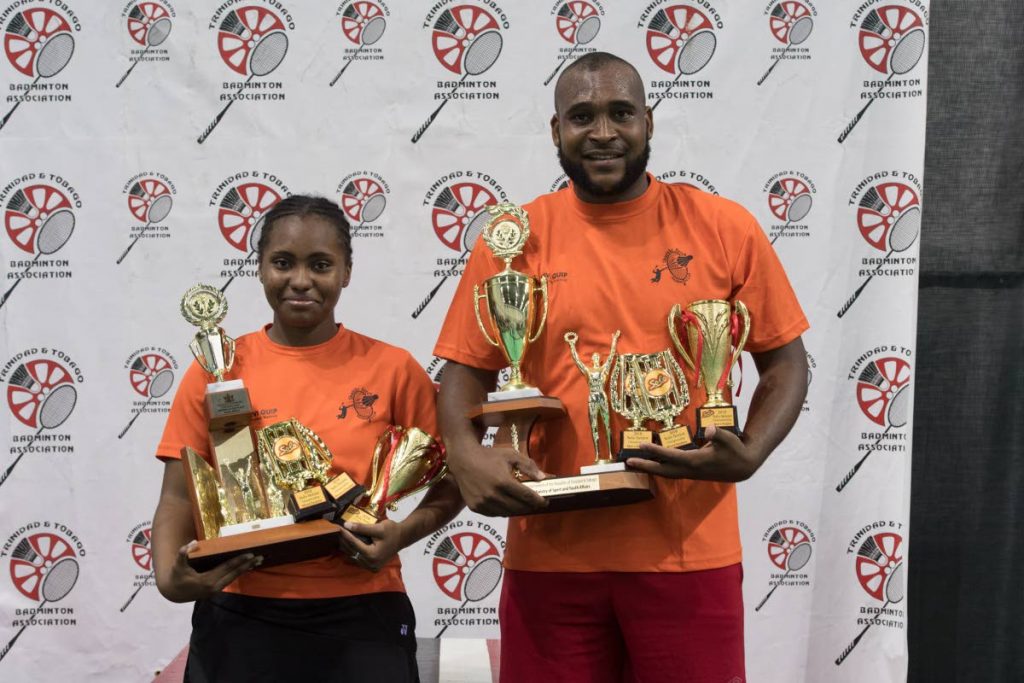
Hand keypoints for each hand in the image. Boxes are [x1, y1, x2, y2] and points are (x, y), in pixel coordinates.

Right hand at [156, 541, 260, 602]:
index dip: (238, 561)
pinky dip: (239, 573)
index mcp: (207, 580)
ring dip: (245, 569)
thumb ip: (183, 554)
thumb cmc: (176, 577)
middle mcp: (214, 587)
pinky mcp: (216, 590)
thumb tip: (192, 543)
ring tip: (257, 561)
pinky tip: (246, 568)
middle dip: (247, 565)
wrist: (174, 594)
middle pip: (234, 573)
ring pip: (234, 578)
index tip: (250, 554)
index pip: (226, 568)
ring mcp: (216, 590)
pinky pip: (230, 580)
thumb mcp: (178, 566)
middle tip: (261, 557)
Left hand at [337, 519, 403, 571]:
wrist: (403, 537)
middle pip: (352, 551)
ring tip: (340, 537)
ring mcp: (371, 567)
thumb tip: (346, 525)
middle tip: (337, 531)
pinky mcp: (372, 566)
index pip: (354, 544)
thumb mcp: (378, 527)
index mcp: (372, 555)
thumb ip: (362, 528)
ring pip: (353, 556)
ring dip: (347, 547)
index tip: (338, 527)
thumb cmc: (392, 531)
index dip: (346, 535)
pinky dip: (353, 551)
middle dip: (344, 540)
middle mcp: (370, 563)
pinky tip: (348, 544)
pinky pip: (358, 559)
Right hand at [447, 441, 549, 516]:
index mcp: (503, 482)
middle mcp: (493, 495)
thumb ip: (528, 466)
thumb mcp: (511, 455)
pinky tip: (508, 505)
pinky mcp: (475, 507)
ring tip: (523, 505)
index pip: (526, 496)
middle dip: (530, 506)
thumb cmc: (489, 456)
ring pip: (507, 513)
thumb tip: (543, 478)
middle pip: (518, 507)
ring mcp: (483, 503)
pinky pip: (494, 514)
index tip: (545, 501)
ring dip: (517, 510)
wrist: (463, 459)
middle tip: (536, 504)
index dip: (538, 500)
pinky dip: (503, 511)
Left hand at [626, 425, 761, 481]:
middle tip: (628, 462)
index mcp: (697, 462)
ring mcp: (691, 473)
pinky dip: (660, 468)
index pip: (671, 456)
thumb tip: (710, 429)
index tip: (642, 445)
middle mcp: (691, 469)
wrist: (743, 468)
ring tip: (635, 463)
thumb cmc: (736, 451)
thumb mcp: (730, 440)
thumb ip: (720, 434)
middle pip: (663, 470)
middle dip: (646, 466)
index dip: (656, 451)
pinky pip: (672, 471)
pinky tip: (653, 462)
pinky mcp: (692, 472)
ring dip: (651, 468)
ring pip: (666, 472)